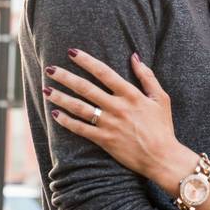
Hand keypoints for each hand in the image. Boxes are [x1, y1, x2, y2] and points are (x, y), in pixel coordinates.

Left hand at [43, 49, 177, 182]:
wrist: (161, 156)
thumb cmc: (162, 126)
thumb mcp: (161, 98)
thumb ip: (147, 76)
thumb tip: (134, 56)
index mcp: (131, 94)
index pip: (104, 73)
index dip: (87, 61)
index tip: (72, 53)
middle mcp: (117, 107)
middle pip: (86, 88)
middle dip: (66, 77)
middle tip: (50, 69)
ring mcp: (109, 124)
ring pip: (79, 108)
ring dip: (61, 98)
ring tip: (47, 90)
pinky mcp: (104, 139)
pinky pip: (80, 129)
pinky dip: (66, 121)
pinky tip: (56, 114)